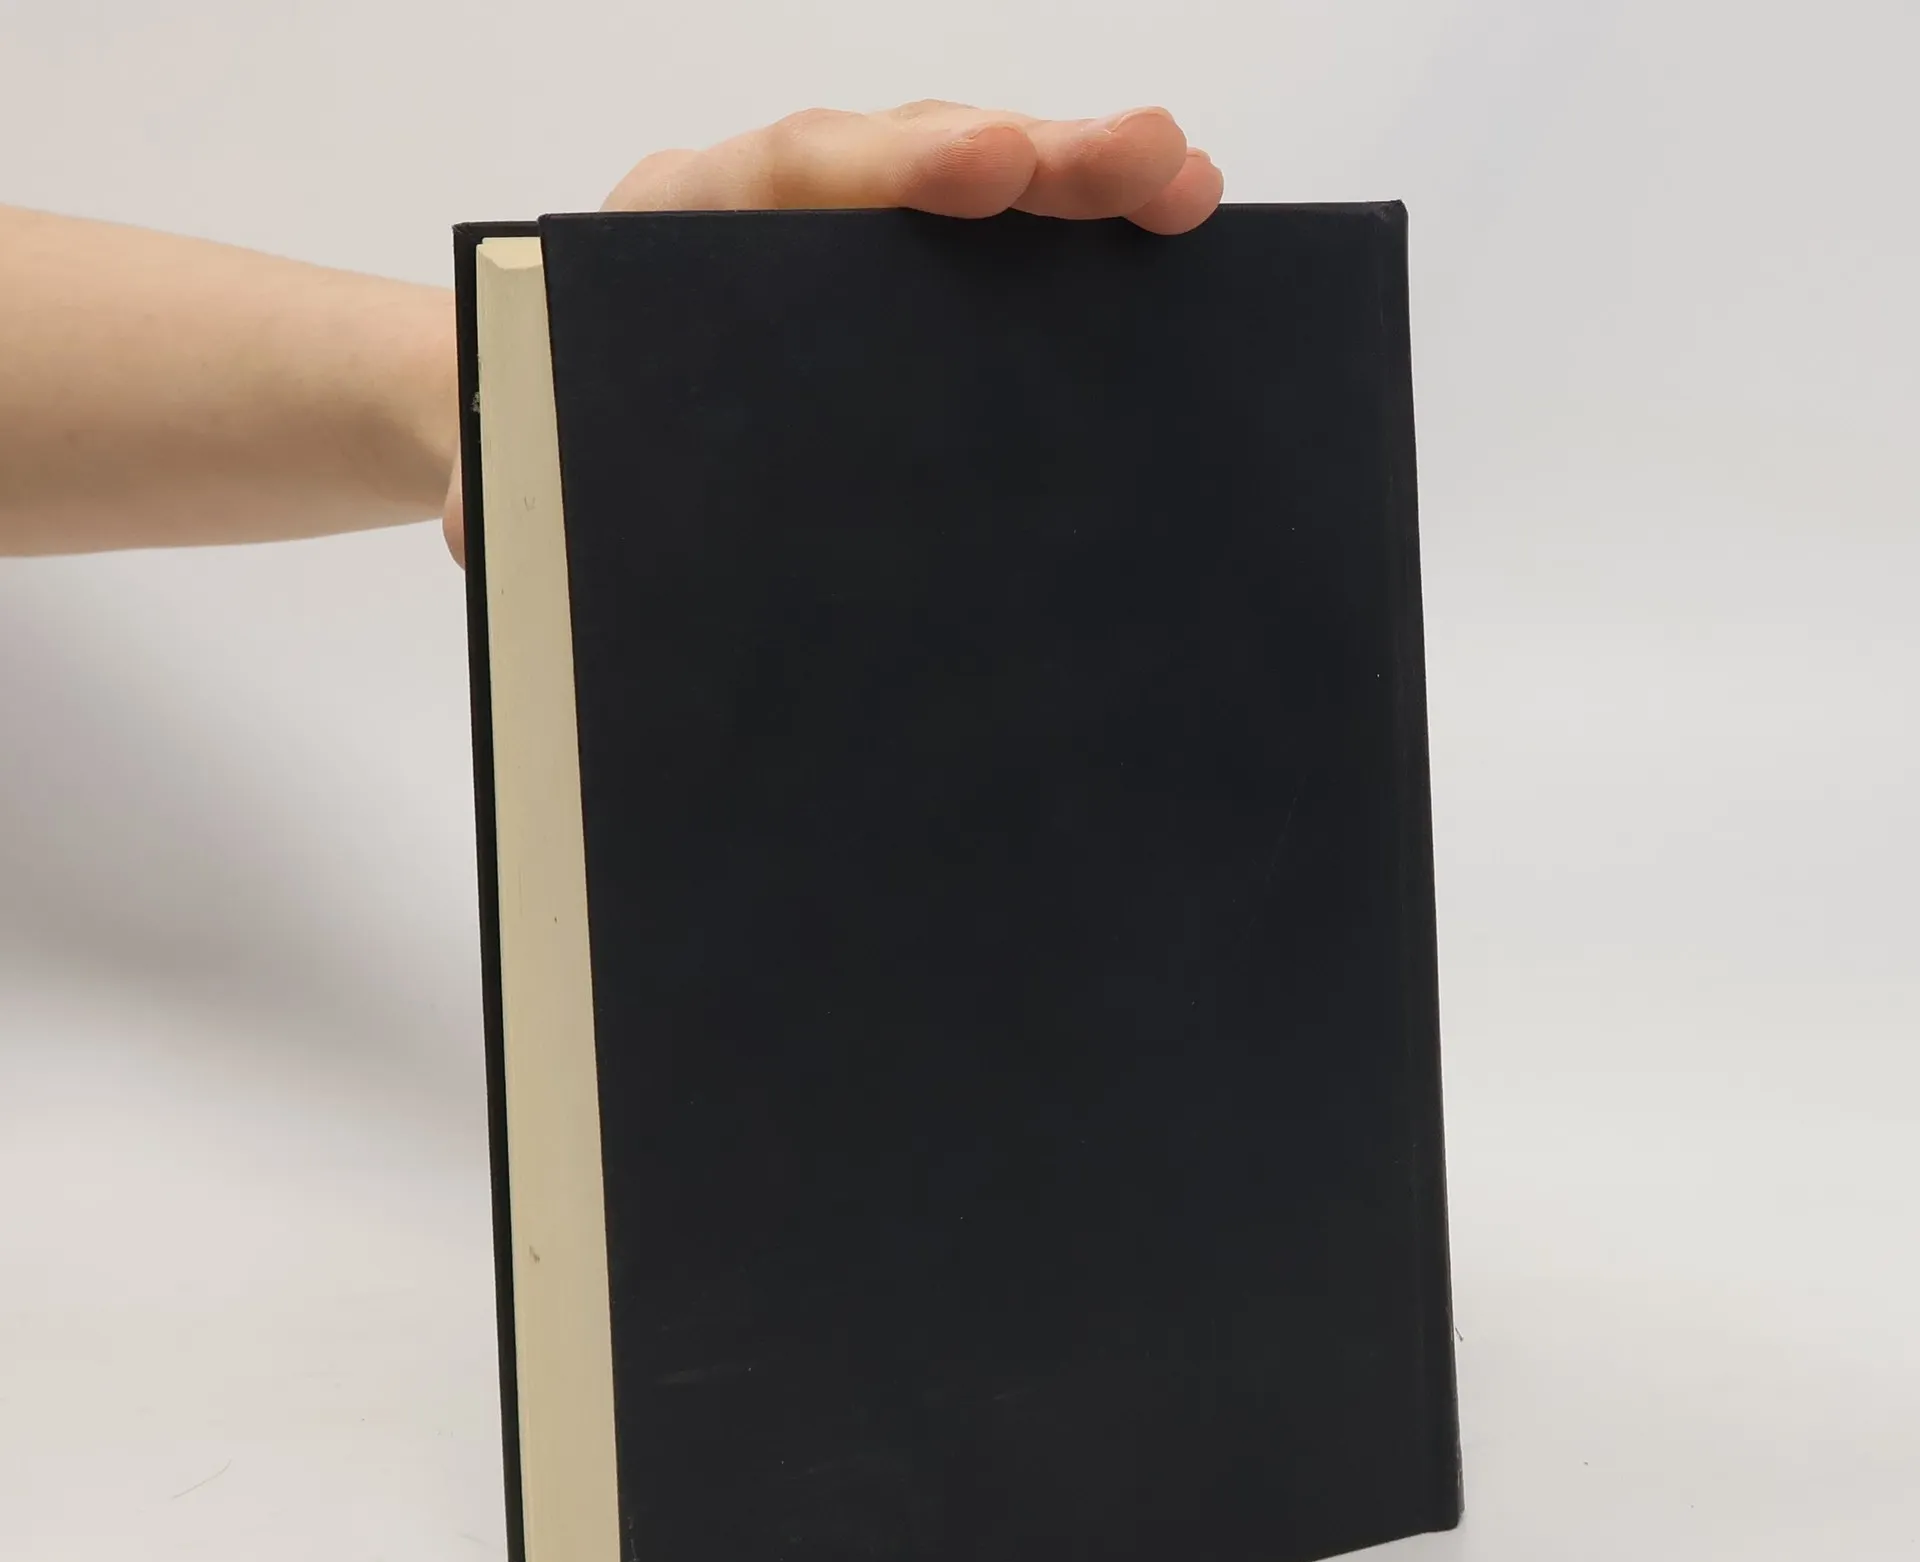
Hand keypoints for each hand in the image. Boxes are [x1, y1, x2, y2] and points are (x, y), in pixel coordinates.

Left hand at [443, 101, 1221, 559]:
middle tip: (1152, 162)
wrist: (506, 409)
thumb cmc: (522, 431)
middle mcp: (764, 223)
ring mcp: (830, 255)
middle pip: (905, 160)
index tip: (988, 170)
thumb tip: (497, 525)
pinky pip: (973, 261)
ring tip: (1185, 188)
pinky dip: (1061, 249)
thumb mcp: (507, 464)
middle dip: (1033, 155)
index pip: (783, 175)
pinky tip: (1150, 250)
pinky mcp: (873, 305)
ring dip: (1077, 181)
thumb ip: (505, 488)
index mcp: (667, 237)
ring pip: (959, 192)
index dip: (890, 167)